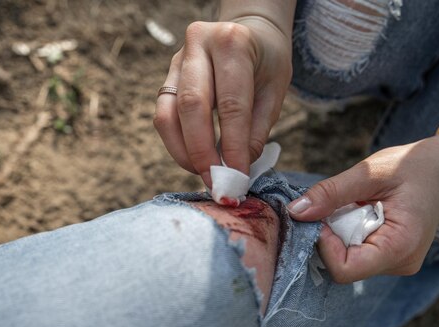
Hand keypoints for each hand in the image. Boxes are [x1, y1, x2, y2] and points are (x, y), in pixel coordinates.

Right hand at [153, 17, 292, 186]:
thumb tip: (238, 169)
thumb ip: (257, 129)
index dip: (233, 146)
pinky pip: (163, 116)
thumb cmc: (266, 62)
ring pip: (167, 114)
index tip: (238, 177)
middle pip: (191, 106)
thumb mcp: (276, 91)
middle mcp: (198, 45)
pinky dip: (177, 143)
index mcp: (232, 43)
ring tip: (204, 174)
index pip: (231, 104)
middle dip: (202, 152)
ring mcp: (177, 60)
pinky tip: (195, 159)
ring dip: (183, 152)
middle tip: (215, 182)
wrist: (249, 31)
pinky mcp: (167, 76)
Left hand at [287, 132, 438, 282]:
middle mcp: (400, 263)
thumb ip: (331, 193)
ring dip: (340, 233)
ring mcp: (396, 262)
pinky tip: (362, 211)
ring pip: (348, 259)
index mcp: (401, 247)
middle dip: (332, 236)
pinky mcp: (391, 256)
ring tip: (357, 204)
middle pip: (344, 265)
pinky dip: (349, 232)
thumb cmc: (414, 165)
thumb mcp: (370, 172)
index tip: (323, 215)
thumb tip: (295, 212)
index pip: (345, 270)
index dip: (325, 245)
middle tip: (341, 203)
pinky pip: (357, 252)